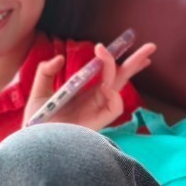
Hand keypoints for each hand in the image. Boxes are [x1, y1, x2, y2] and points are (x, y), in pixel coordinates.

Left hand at [24, 41, 155, 130]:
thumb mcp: (38, 91)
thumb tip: (60, 59)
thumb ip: (45, 72)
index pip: (105, 73)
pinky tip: (108, 86)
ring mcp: (98, 110)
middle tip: (150, 47)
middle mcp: (94, 99)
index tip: (117, 44)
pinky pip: (115, 109)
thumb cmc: (37, 121)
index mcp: (84, 91)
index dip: (115, 59)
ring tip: (128, 56)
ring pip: (120, 88)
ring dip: (127, 71)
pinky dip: (115, 96)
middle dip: (135, 62)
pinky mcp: (98, 122)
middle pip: (120, 78)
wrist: (34, 142)